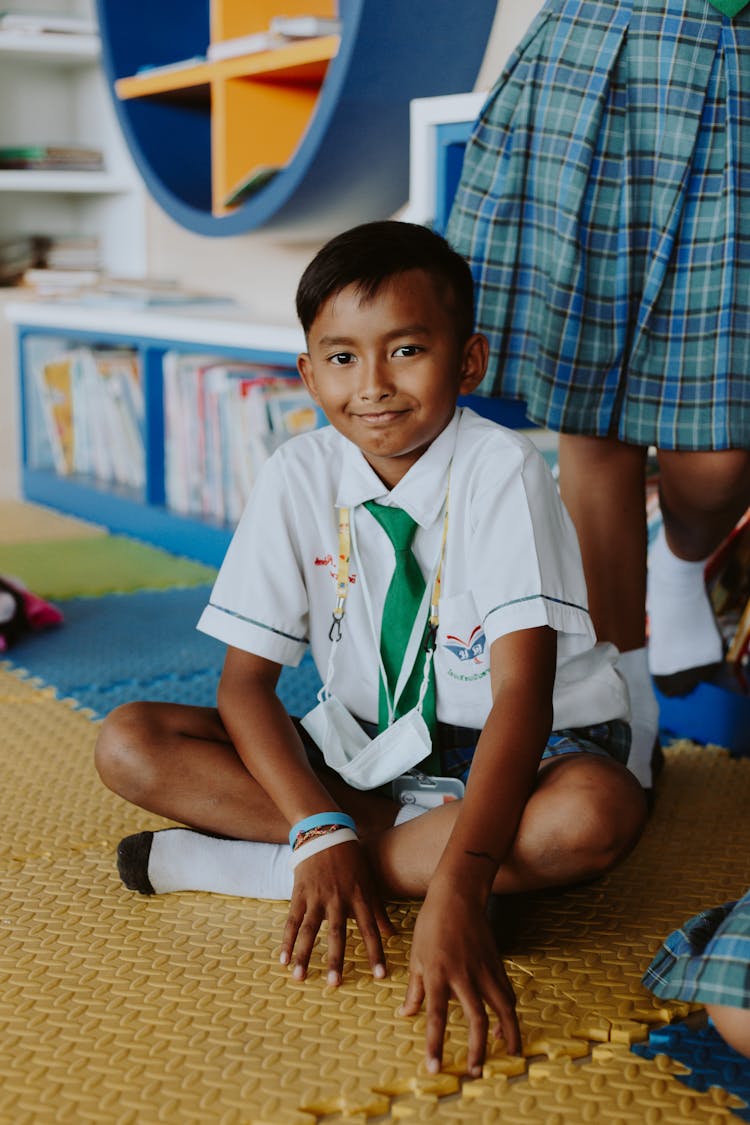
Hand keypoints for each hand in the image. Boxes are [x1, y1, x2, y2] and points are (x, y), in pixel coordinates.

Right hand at [280, 840, 393, 985]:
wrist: (326, 832)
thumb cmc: (351, 859)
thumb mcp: (369, 881)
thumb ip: (378, 910)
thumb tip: (393, 934)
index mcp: (359, 897)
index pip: (370, 929)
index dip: (375, 952)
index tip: (380, 975)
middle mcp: (338, 899)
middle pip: (337, 933)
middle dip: (335, 959)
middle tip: (334, 984)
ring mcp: (316, 896)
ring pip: (309, 930)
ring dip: (304, 954)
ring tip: (299, 977)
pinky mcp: (300, 893)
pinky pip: (292, 920)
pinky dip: (286, 940)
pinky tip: (283, 959)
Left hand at [400, 886, 519, 1075]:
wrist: (457, 896)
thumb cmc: (431, 925)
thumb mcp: (416, 956)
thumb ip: (414, 989)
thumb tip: (406, 1014)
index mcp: (437, 973)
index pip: (435, 1016)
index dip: (434, 1043)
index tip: (434, 1068)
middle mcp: (462, 975)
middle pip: (476, 1019)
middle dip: (478, 1049)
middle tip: (476, 1073)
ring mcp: (483, 969)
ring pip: (502, 1007)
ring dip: (508, 1033)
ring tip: (510, 1054)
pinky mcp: (497, 964)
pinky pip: (506, 993)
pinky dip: (508, 1012)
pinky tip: (506, 1025)